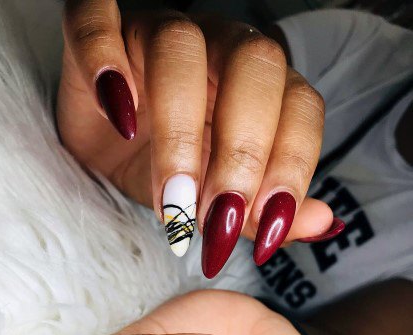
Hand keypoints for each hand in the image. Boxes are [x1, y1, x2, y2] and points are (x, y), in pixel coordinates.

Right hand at [58, 1, 343, 276]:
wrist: (104, 154)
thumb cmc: (169, 171)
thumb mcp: (218, 200)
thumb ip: (264, 209)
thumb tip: (321, 224)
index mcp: (261, 86)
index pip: (299, 106)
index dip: (290, 167)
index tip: (266, 230)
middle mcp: (218, 48)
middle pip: (252, 67)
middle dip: (240, 153)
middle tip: (216, 220)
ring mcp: (157, 33)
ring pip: (179, 47)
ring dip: (177, 131)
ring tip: (171, 201)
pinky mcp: (98, 32)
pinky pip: (98, 19)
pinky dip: (103, 60)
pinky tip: (116, 117)